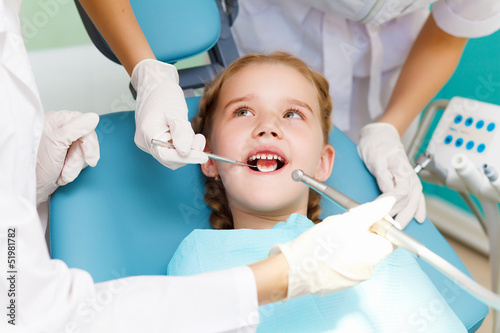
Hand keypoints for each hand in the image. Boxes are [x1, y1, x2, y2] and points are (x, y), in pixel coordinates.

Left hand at [36, 111, 99, 205]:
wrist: (32, 190)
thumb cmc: (36, 168)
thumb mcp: (57, 144)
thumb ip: (76, 128)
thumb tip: (92, 118)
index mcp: (55, 120)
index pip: (84, 124)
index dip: (88, 142)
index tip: (88, 156)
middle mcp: (59, 130)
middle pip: (86, 139)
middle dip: (79, 158)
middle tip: (67, 167)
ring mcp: (62, 143)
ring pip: (84, 152)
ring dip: (75, 167)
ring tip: (62, 172)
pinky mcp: (65, 156)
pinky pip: (80, 161)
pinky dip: (73, 170)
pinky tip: (63, 173)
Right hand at [131, 59, 207, 169]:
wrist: (154, 83)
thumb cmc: (164, 94)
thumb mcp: (176, 111)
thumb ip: (181, 133)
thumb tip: (186, 152)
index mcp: (148, 134)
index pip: (168, 156)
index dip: (187, 158)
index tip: (203, 156)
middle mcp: (145, 141)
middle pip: (170, 159)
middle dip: (188, 153)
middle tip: (199, 139)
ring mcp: (148, 142)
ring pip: (172, 155)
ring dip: (186, 147)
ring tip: (190, 130)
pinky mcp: (154, 140)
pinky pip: (171, 148)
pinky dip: (181, 143)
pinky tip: (184, 131)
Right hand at [270, 197, 395, 299]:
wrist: (294, 270)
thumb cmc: (320, 245)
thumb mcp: (347, 221)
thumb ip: (372, 211)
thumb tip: (390, 203)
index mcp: (374, 254)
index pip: (393, 237)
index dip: (382, 222)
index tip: (367, 215)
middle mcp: (369, 269)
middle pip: (375, 243)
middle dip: (363, 230)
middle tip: (343, 223)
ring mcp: (354, 276)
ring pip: (359, 250)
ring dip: (350, 239)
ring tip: (330, 235)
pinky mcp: (341, 280)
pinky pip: (347, 261)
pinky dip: (341, 252)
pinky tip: (325, 247)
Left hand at [358, 122, 425, 227]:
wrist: (380, 134)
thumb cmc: (376, 144)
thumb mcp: (376, 158)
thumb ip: (383, 176)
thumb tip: (389, 194)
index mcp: (402, 171)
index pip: (399, 195)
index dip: (390, 207)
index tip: (379, 214)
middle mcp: (410, 176)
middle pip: (408, 202)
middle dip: (399, 216)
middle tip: (388, 229)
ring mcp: (411, 179)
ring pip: (413, 202)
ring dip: (408, 216)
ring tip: (400, 229)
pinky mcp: (408, 180)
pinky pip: (417, 197)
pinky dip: (419, 208)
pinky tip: (420, 218)